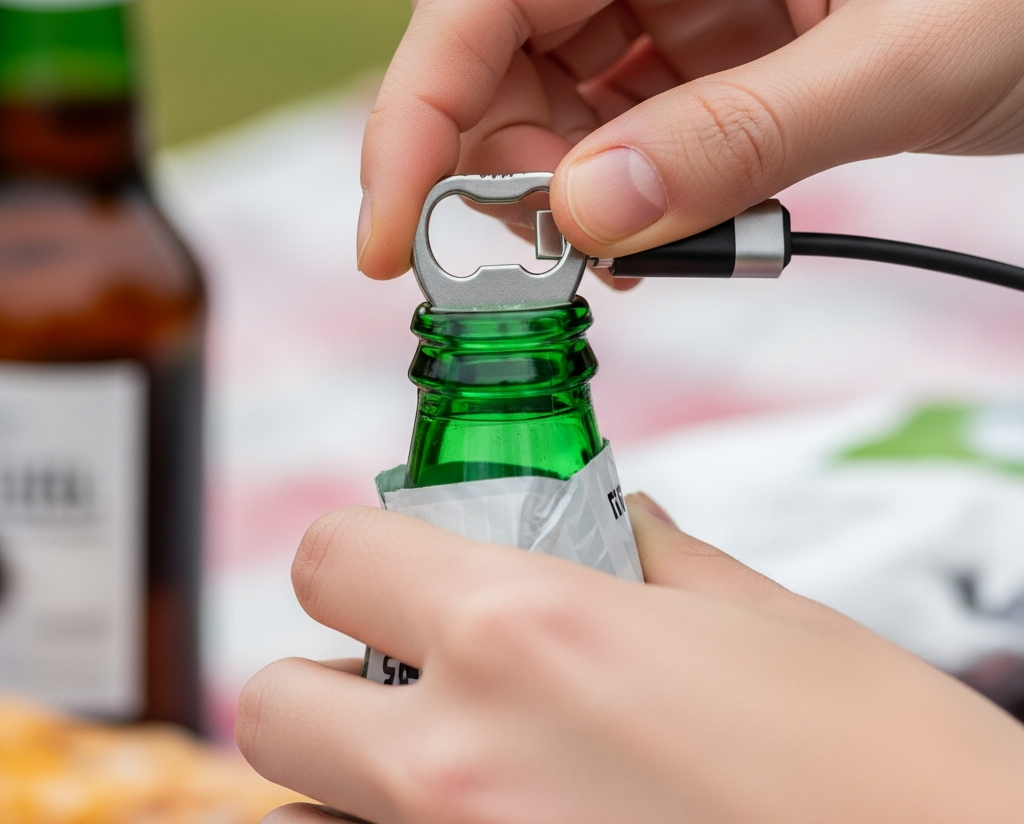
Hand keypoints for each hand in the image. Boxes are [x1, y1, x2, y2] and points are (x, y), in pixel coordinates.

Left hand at [237, 495, 1023, 823]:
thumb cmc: (883, 772)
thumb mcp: (763, 621)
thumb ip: (655, 562)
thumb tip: (619, 527)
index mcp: (527, 636)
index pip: (330, 556)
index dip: (355, 548)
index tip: (392, 560)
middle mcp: (460, 763)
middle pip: (270, 704)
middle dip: (322, 677)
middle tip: (404, 672)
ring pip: (301, 818)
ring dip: (347, 779)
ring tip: (447, 762)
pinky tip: (502, 816)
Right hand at [356, 0, 1023, 279]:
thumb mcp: (908, 59)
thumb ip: (738, 140)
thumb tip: (580, 218)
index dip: (413, 122)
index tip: (389, 244)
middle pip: (493, 40)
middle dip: (494, 163)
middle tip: (554, 263)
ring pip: (543, 85)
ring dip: (558, 186)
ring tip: (633, 248)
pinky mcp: (700, 26)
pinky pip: (611, 112)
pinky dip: (610, 184)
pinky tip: (652, 227)